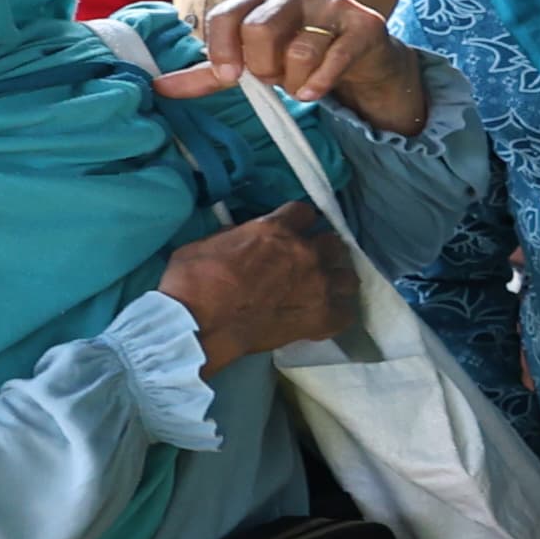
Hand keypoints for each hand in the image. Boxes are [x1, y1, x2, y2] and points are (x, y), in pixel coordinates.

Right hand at [155, 202, 357, 370]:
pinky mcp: (320, 318)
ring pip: (347, 276)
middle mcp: (305, 253)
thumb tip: (245, 236)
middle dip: (321, 250)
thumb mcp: (207, 243)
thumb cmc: (191, 282)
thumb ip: (237, 235)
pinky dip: (338, 314)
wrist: (197, 325)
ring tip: (322, 288)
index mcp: (276, 230)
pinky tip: (326, 315)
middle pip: (332, 242)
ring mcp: (318, 285)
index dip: (298, 222)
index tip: (292, 231)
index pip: (304, 213)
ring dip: (335, 280)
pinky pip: (347, 313)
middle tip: (307, 262)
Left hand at [162, 0, 425, 136]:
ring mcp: (332, 3)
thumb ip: (209, 73)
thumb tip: (157, 88)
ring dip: (294, 81)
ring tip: (298, 84)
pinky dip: (319, 83)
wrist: (362, 57)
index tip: (230, 76)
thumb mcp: (251, 60)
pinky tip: (314, 91)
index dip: (222, 49)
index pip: (225, 14)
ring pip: (299, 51)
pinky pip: (334, 58)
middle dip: (263, 67)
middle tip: (272, 78)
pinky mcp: (364, 23)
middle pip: (260, 30)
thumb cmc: (297, 54)